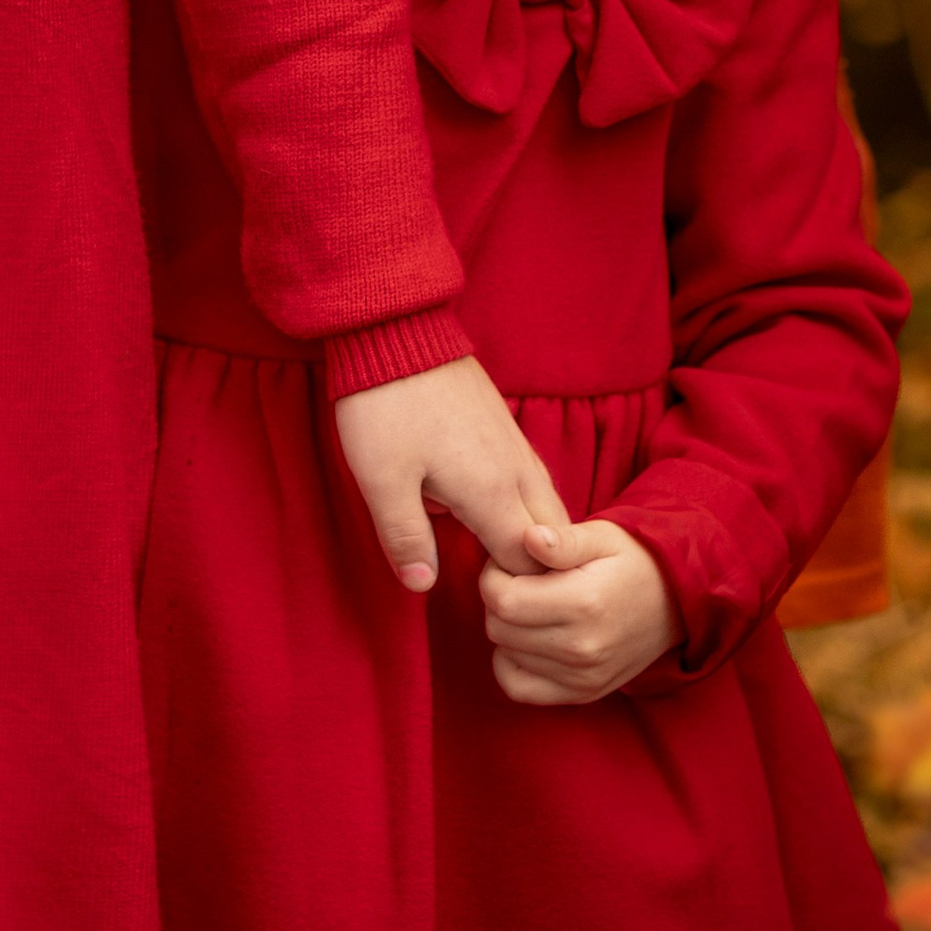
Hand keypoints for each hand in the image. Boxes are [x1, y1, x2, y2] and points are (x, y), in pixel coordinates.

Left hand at [333, 355, 566, 588]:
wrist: (395, 329)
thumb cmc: (384, 407)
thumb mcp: (380, 480)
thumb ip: (405, 537)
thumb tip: (423, 585)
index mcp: (492, 491)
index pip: (528, 563)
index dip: (514, 590)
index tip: (489, 601)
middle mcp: (516, 469)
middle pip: (550, 537)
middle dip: (537, 567)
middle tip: (501, 585)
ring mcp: (514, 444)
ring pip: (547, 504)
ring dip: (535, 536)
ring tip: (503, 556)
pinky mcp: (504, 425)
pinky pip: (533, 478)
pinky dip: (527, 505)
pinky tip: (498, 509)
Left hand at [483, 516, 680, 704]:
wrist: (677, 602)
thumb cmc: (634, 561)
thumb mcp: (603, 536)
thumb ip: (562, 540)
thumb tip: (528, 538)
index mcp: (583, 603)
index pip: (502, 599)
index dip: (494, 576)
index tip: (511, 563)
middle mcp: (582, 647)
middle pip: (498, 628)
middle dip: (498, 599)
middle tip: (520, 581)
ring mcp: (583, 676)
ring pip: (505, 655)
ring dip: (508, 629)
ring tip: (533, 605)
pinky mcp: (583, 693)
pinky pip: (519, 688)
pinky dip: (512, 664)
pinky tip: (528, 639)